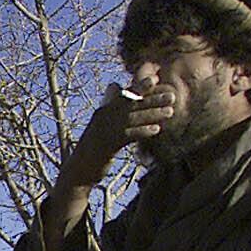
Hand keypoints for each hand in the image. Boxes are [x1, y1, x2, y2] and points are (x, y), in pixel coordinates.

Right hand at [60, 79, 174, 186]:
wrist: (79, 170)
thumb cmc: (93, 149)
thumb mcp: (100, 126)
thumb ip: (109, 108)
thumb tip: (114, 87)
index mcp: (103, 111)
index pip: (123, 95)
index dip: (139, 87)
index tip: (155, 80)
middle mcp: (103, 117)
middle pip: (131, 104)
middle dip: (152, 99)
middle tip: (172, 95)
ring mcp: (105, 130)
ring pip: (133, 118)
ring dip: (153, 114)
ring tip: (170, 112)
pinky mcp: (107, 145)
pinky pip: (129, 135)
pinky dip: (143, 131)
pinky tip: (156, 129)